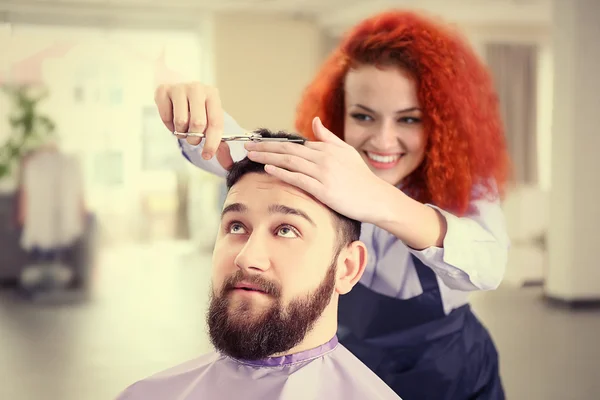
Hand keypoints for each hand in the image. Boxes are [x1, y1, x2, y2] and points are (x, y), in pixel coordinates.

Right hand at [154, 82, 233, 168]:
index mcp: (212, 95)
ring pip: (181, 122)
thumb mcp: (210, 119)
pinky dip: (169, 125)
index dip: (212, 142)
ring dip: (181, 132)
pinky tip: (173, 119)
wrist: (177, 89)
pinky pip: (166, 117)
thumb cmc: (197, 108)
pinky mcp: (162, 90)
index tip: (207, 155)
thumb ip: (218, 141)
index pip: (215, 123)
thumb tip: (227, 163)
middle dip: (195, 138)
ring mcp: (179, 88)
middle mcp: (197, 88)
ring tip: (183, 128)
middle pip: (198, 123)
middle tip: (192, 138)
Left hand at [245, 117, 388, 222]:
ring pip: (290, 161)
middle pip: (288, 150)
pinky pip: (298, 178)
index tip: (258, 143)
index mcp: (327, 148)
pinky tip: (268, 168)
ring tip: (251, 155)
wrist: (376, 198)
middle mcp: (323, 157)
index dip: (274, 143)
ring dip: (268, 157)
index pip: (295, 144)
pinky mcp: (323, 189)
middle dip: (265, 147)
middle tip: (246, 146)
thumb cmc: (361, 178)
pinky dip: (282, 172)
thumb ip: (329, 137)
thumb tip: (315, 122)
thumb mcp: (347, 152)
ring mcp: (323, 173)